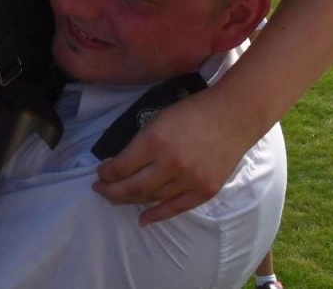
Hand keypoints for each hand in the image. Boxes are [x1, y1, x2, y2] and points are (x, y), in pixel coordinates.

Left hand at [92, 88, 252, 225]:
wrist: (233, 117)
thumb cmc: (192, 112)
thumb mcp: (158, 119)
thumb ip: (140, 144)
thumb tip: (120, 165)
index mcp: (154, 141)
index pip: (121, 167)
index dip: (106, 173)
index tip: (100, 174)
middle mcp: (170, 164)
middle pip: (132, 187)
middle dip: (111, 190)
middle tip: (100, 189)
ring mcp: (189, 180)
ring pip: (152, 198)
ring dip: (131, 200)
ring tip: (119, 198)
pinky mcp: (205, 191)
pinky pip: (175, 208)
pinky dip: (157, 215)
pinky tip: (142, 219)